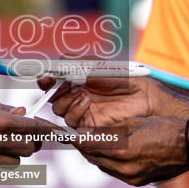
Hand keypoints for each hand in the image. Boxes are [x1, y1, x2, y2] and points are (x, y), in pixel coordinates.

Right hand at [0, 96, 56, 165]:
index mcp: (0, 123)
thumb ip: (3, 109)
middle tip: (24, 133)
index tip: (58, 131)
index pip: (35, 129)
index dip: (49, 130)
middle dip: (31, 141)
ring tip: (5, 142)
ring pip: (16, 162)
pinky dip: (0, 160)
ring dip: (16, 152)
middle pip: (30, 149)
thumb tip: (20, 113)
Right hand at [44, 75, 166, 128]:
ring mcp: (81, 110)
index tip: (45, 77)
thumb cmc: (123, 78)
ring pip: (59, 110)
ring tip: (81, 93)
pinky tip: (86, 102)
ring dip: (65, 100)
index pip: (53, 81)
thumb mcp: (98, 66)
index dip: (46, 79)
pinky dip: (75, 111)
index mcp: (76, 80)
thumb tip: (58, 63)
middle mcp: (76, 95)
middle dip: (55, 90)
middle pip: (52, 97)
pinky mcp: (88, 124)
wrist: (142, 95)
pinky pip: (72, 121)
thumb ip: (77, 64)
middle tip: (65, 84)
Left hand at [74, 116, 188, 185]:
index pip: (86, 145)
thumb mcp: (135, 123)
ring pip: (101, 166)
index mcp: (122, 150)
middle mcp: (124, 168)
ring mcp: (131, 177)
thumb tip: (88, 132)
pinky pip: (114, 172)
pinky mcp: (137, 182)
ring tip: (92, 142)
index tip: (63, 132)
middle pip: (91, 157)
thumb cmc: (165, 128)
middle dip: (82, 146)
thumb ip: (109, 130)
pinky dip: (108, 162)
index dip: (72, 137)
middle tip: (75, 135)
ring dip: (94, 154)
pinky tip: (110, 152)